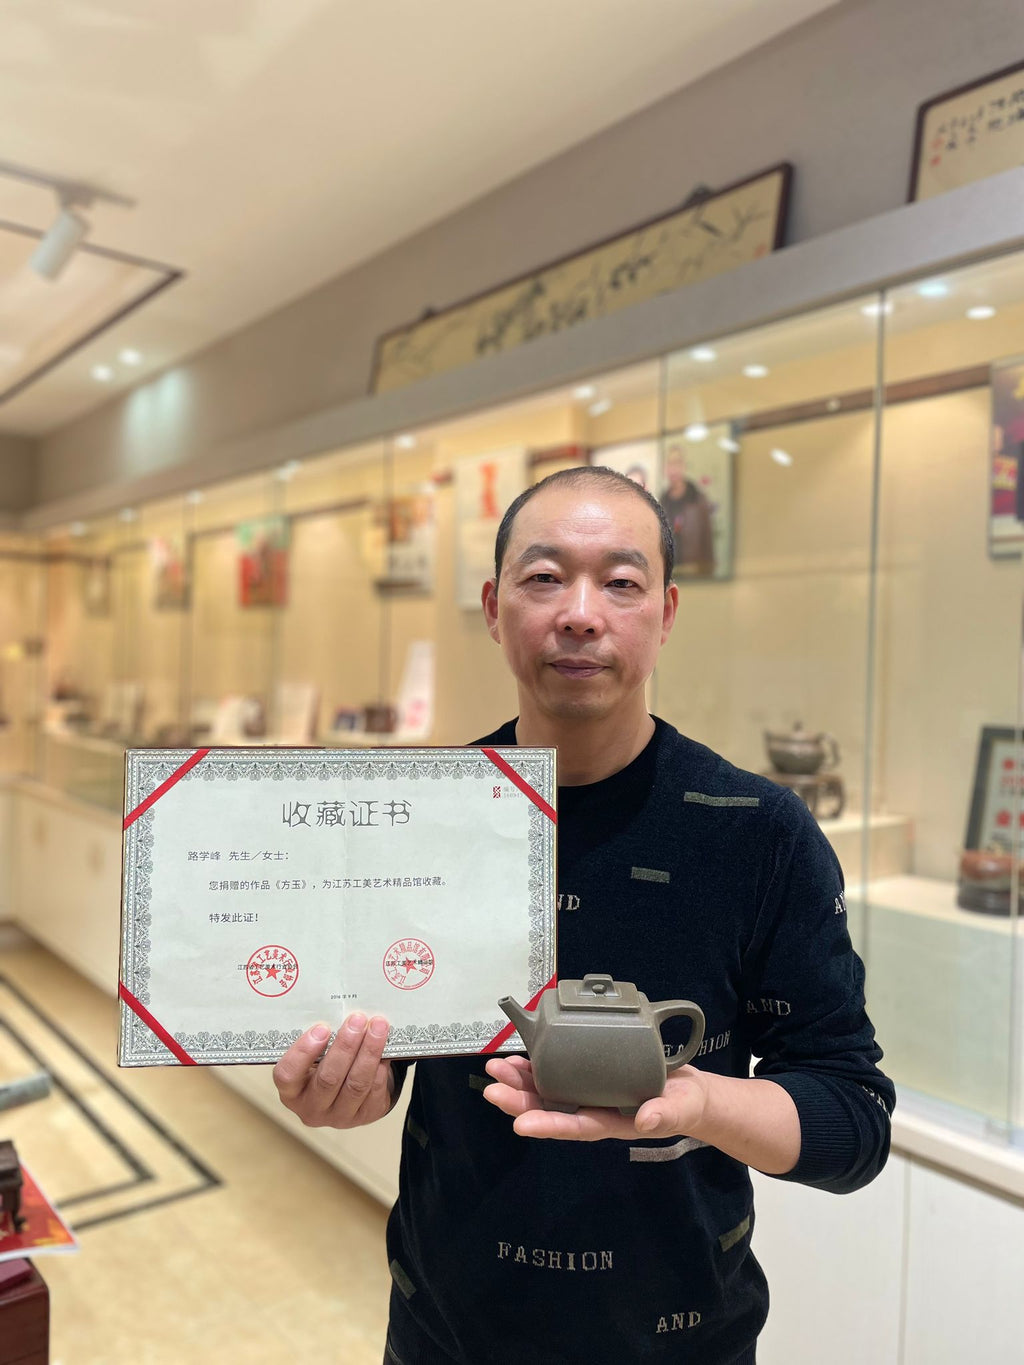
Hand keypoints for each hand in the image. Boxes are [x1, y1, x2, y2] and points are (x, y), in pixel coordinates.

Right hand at [273, 1013, 394, 1128]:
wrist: (348, 1088)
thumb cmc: (326, 1063)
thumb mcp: (315, 1055)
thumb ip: (320, 1040)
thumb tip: (339, 1009)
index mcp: (291, 1091)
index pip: (287, 1075)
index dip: (303, 1052)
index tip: (322, 1028)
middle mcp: (311, 1109)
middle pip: (328, 1079)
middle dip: (346, 1046)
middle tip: (358, 1020)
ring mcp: (338, 1117)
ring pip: (356, 1085)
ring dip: (369, 1052)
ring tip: (378, 1026)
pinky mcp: (364, 1117)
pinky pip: (374, 1091)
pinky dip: (381, 1067)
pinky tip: (385, 1048)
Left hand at [482, 1055, 709, 1141]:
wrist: (687, 1093)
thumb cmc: (683, 1104)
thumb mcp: (680, 1109)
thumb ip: (664, 1114)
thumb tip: (646, 1120)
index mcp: (611, 1123)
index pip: (576, 1126)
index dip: (548, 1125)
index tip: (520, 1124)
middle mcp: (593, 1110)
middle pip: (551, 1110)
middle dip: (520, 1101)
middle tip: (492, 1089)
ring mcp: (588, 1093)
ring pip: (547, 1092)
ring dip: (520, 1083)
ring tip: (495, 1070)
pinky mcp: (588, 1076)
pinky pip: (557, 1073)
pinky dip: (536, 1066)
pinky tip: (518, 1058)